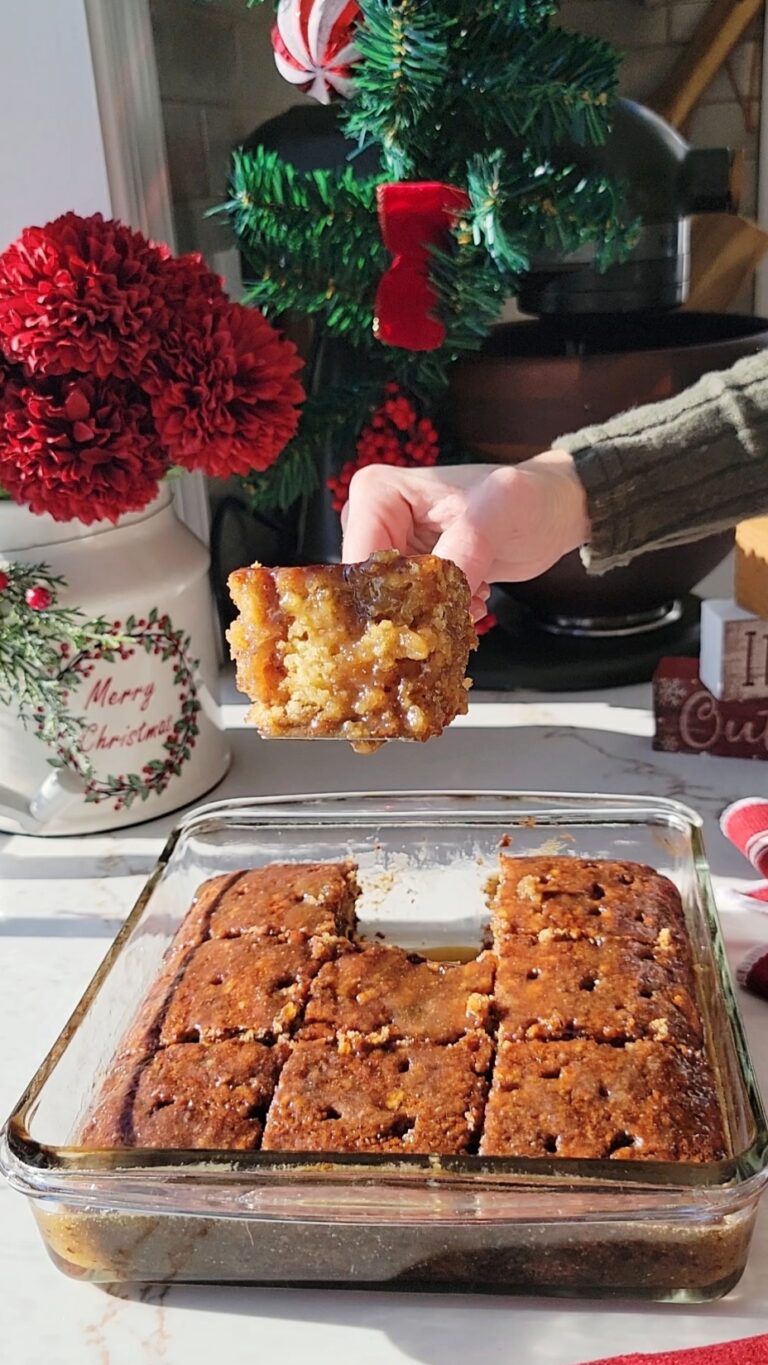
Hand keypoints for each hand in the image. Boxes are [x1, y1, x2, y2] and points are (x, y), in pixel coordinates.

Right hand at [341, 452, 589, 619]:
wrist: (551, 511)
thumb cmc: (528, 497)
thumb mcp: (499, 512)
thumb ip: (465, 548)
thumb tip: (437, 599)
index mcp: (376, 493)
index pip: (359, 562)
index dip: (386, 599)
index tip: (425, 619)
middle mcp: (371, 519)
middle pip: (368, 588)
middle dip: (409, 611)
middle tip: (456, 610)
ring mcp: (390, 547)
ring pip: (389, 605)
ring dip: (429, 615)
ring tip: (473, 599)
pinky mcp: (409, 572)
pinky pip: (408, 609)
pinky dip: (439, 616)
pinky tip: (473, 601)